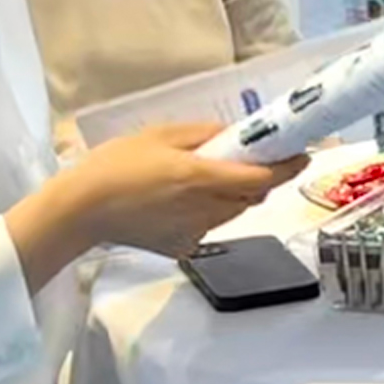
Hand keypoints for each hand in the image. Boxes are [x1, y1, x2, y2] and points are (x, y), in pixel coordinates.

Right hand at [45, 121, 306, 263]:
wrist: (79, 211)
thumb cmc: (115, 166)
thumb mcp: (161, 135)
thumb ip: (204, 134)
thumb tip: (236, 134)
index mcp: (201, 178)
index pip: (263, 178)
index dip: (289, 167)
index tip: (303, 154)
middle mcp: (205, 210)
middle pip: (252, 195)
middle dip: (259, 177)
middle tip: (249, 158)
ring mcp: (196, 233)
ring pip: (233, 212)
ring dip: (232, 195)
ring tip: (202, 177)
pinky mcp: (183, 248)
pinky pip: (209, 226)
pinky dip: (206, 211)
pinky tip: (177, 201)